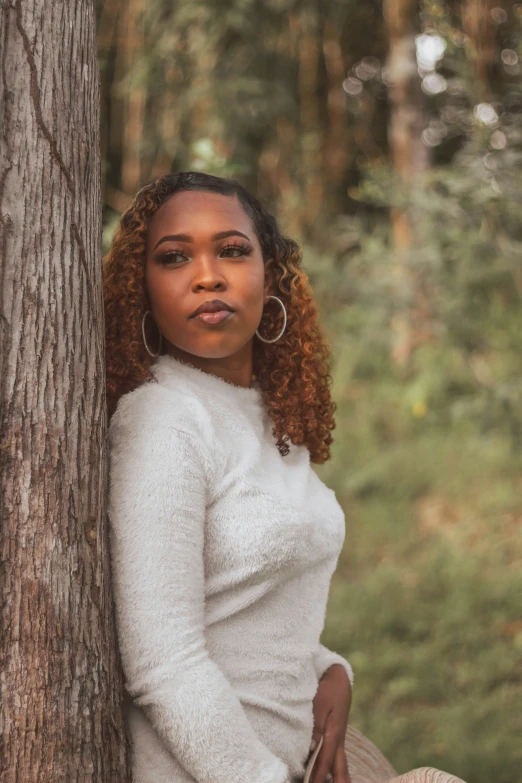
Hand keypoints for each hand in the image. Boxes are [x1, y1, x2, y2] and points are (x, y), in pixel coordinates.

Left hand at [309, 664, 351, 782]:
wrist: (339, 680)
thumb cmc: (327, 691)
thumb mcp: (320, 705)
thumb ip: (316, 727)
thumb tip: (312, 748)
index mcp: (334, 735)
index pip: (324, 762)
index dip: (317, 777)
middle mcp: (339, 741)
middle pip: (338, 770)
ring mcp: (340, 740)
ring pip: (342, 766)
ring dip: (339, 780)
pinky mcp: (337, 737)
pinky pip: (339, 759)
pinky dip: (339, 771)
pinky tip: (336, 777)